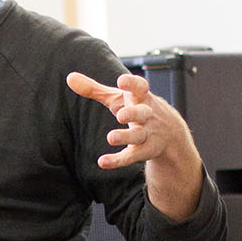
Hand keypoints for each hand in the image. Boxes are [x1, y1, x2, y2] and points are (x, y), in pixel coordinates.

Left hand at [67, 70, 202, 219]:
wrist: (172, 135)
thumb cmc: (138, 108)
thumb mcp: (118, 98)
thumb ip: (94, 89)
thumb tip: (69, 78)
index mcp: (141, 97)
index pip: (140, 87)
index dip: (132, 84)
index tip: (122, 80)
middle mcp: (147, 115)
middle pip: (142, 113)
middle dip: (133, 113)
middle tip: (120, 115)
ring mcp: (148, 134)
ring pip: (139, 136)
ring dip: (126, 137)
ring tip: (111, 138)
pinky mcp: (145, 151)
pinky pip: (132, 156)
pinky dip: (117, 160)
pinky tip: (103, 162)